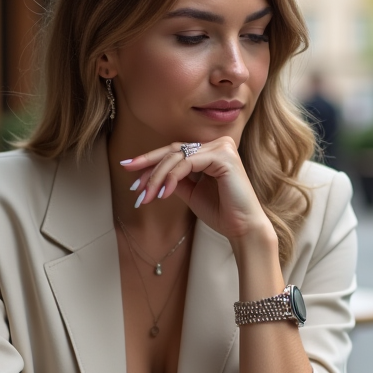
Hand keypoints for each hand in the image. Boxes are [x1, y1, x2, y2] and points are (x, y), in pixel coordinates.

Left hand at [120, 138, 273, 244]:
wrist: (242, 228)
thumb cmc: (221, 212)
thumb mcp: (191, 192)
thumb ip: (175, 180)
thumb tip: (151, 175)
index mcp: (211, 151)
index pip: (176, 152)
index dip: (151, 161)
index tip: (129, 170)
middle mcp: (218, 145)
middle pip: (174, 150)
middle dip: (148, 165)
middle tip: (129, 178)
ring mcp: (222, 148)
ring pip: (178, 157)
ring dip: (157, 177)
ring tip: (145, 196)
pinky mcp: (224, 156)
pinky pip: (188, 164)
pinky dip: (172, 178)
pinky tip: (163, 194)